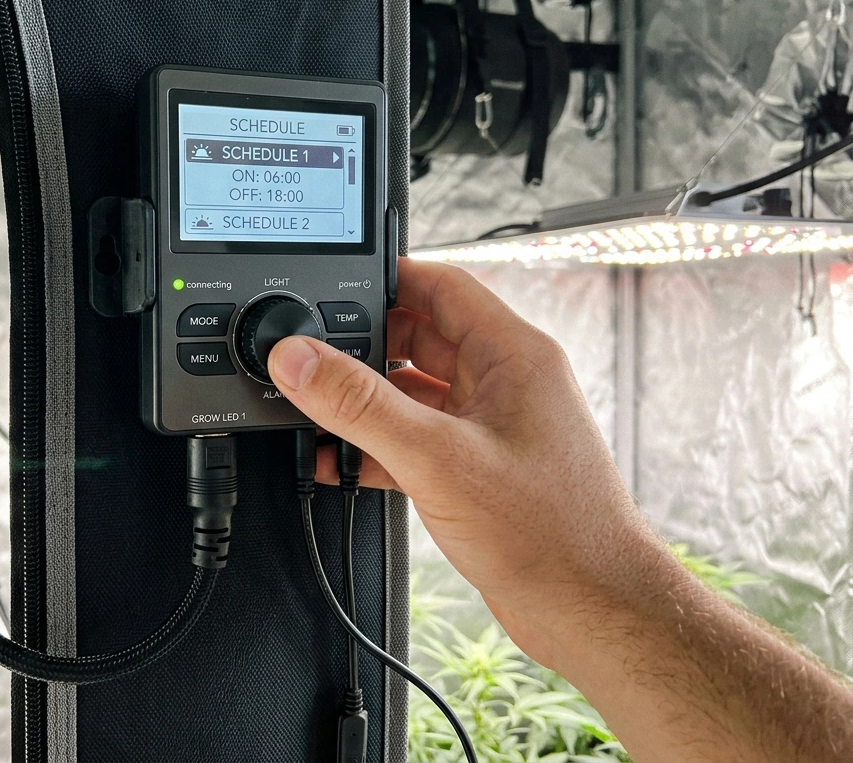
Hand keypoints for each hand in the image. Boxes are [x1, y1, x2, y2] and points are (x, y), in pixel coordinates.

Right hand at [267, 257, 661, 664]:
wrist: (591, 612)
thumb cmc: (552, 533)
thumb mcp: (437, 458)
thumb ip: (361, 406)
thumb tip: (300, 359)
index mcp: (514, 355)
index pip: (442, 286)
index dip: (386, 279)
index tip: (332, 286)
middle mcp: (507, 383)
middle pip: (421, 338)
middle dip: (364, 348)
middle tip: (311, 358)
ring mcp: (493, 427)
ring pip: (415, 393)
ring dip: (366, 404)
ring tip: (315, 415)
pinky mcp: (479, 470)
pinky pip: (417, 440)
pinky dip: (377, 448)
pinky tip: (340, 464)